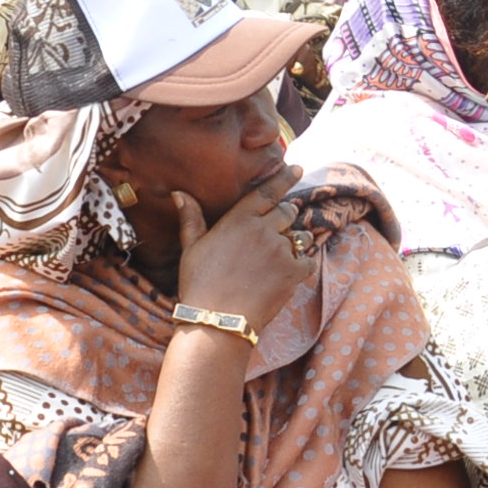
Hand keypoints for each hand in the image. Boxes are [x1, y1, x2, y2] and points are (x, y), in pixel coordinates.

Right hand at [166, 162, 315, 334]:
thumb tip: (180, 193)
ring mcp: (281, 250)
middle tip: (278, 227)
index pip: (267, 192)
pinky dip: (301, 264)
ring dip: (293, 241)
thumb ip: (191, 218)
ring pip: (298, 237)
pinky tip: (287, 274)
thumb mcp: (191, 247)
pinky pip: (307, 260)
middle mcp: (264, 230)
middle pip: (286, 213)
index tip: (296, 168)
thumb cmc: (199, 284)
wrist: (217, 319)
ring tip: (278, 256)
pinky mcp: (294, 272)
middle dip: (285, 216)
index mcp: (239, 220)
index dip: (284, 178)